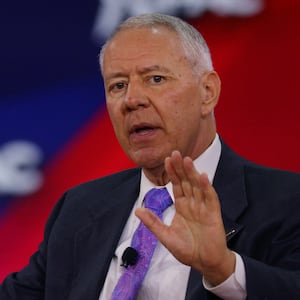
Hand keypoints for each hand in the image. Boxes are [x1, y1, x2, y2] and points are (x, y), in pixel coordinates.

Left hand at [135, 150, 234, 284]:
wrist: (205, 263)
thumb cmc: (187, 250)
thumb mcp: (166, 236)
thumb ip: (153, 223)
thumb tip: (138, 210)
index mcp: (182, 206)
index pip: (176, 185)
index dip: (172, 173)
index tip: (166, 160)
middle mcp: (192, 203)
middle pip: (186, 181)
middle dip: (180, 167)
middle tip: (175, 153)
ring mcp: (203, 207)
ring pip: (197, 186)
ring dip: (192, 173)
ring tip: (187, 160)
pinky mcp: (213, 214)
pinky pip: (210, 198)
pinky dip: (206, 187)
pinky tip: (202, 177)